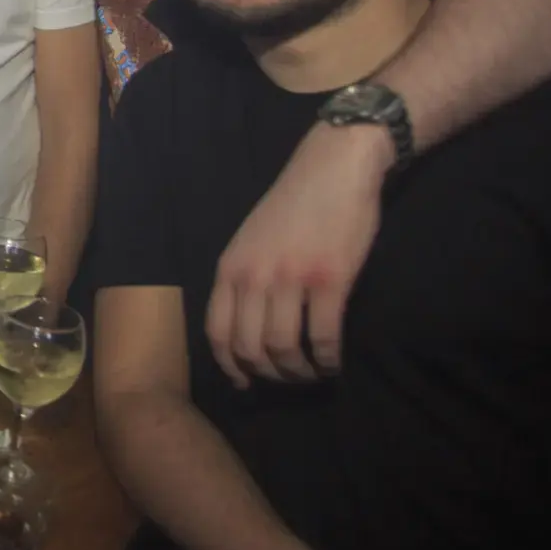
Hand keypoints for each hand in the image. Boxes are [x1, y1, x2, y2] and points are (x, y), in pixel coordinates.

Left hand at [206, 122, 390, 386]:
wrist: (333, 167)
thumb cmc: (294, 203)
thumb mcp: (249, 239)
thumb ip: (243, 277)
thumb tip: (244, 324)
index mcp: (229, 268)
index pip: (216, 332)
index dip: (229, 365)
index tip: (245, 381)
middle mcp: (253, 277)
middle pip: (249, 347)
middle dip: (268, 373)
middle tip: (287, 378)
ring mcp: (290, 279)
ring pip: (284, 348)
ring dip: (298, 371)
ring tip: (312, 373)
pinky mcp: (329, 280)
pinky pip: (324, 336)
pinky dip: (328, 359)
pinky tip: (334, 362)